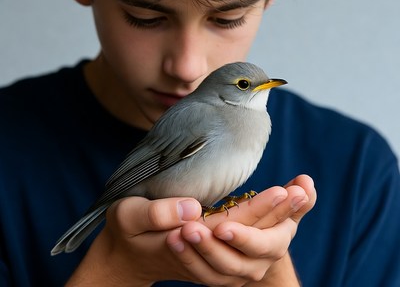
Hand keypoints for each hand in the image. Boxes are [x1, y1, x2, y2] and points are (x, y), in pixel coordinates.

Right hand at [66, 175, 315, 285]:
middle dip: (280, 215)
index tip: (284, 190)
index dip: (260, 209)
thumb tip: (193, 208)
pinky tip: (285, 208)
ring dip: (280, 222)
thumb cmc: (126, 231)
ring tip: (301, 195)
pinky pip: (251, 246)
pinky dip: (271, 227)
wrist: (127, 256)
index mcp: (191, 239)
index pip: (233, 226)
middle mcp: (210, 252)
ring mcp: (216, 256)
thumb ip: (157, 212)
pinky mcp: (217, 250)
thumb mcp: (129, 216)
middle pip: (254, 239)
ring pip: (258, 247)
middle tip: (303, 190)